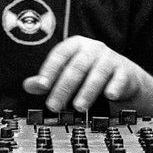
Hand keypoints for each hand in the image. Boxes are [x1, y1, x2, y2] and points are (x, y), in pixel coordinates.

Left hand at [22, 36, 141, 111]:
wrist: (124, 76)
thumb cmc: (90, 72)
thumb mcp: (67, 72)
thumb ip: (47, 79)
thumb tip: (27, 85)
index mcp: (75, 45)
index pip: (60, 54)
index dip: (50, 69)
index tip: (42, 85)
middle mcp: (93, 49)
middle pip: (76, 67)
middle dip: (64, 87)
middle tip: (54, 105)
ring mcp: (110, 59)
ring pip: (97, 74)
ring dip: (87, 91)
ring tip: (78, 107)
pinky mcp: (125, 72)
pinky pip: (119, 79)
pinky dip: (115, 87)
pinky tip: (110, 96)